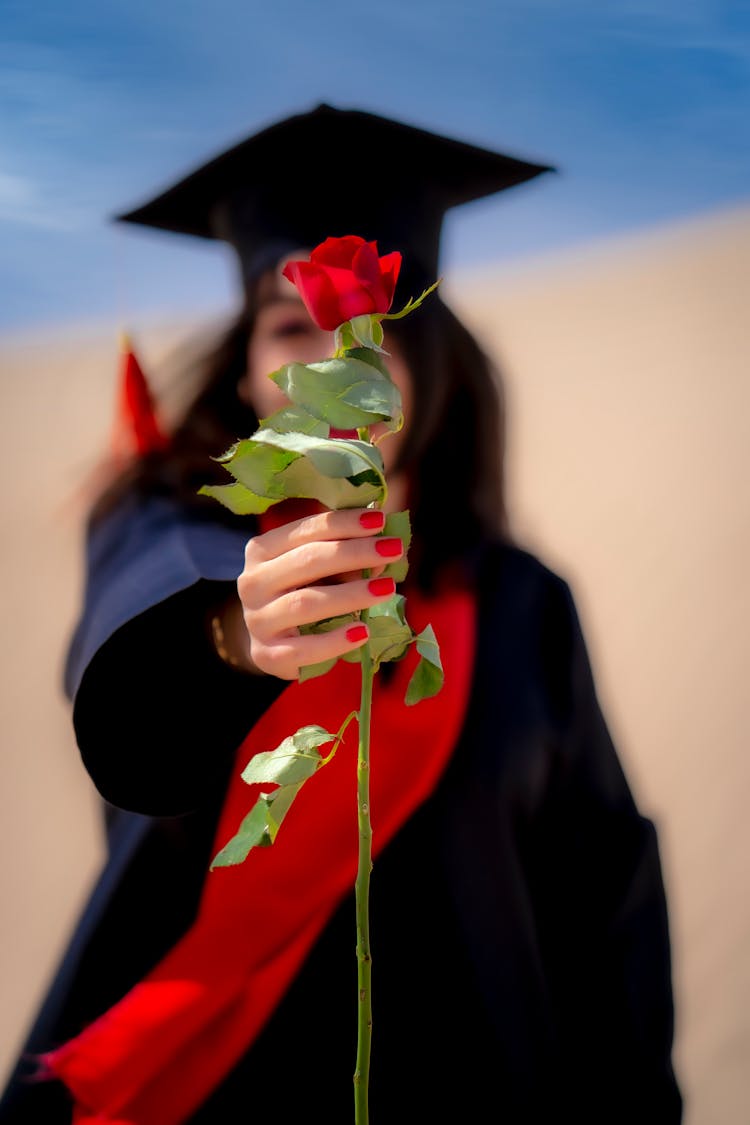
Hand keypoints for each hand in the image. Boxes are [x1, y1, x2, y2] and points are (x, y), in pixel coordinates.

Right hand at [237, 508, 402, 679]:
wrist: (272, 643)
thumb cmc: (302, 593)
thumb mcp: (318, 570)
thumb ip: (345, 558)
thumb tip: (382, 555)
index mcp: (261, 550)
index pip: (305, 530)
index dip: (344, 523)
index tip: (379, 520)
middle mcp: (252, 583)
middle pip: (307, 561)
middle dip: (355, 552)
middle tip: (394, 549)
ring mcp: (257, 621)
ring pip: (306, 603)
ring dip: (351, 594)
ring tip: (387, 588)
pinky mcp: (267, 655)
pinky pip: (304, 649)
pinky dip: (335, 641)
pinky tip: (363, 631)